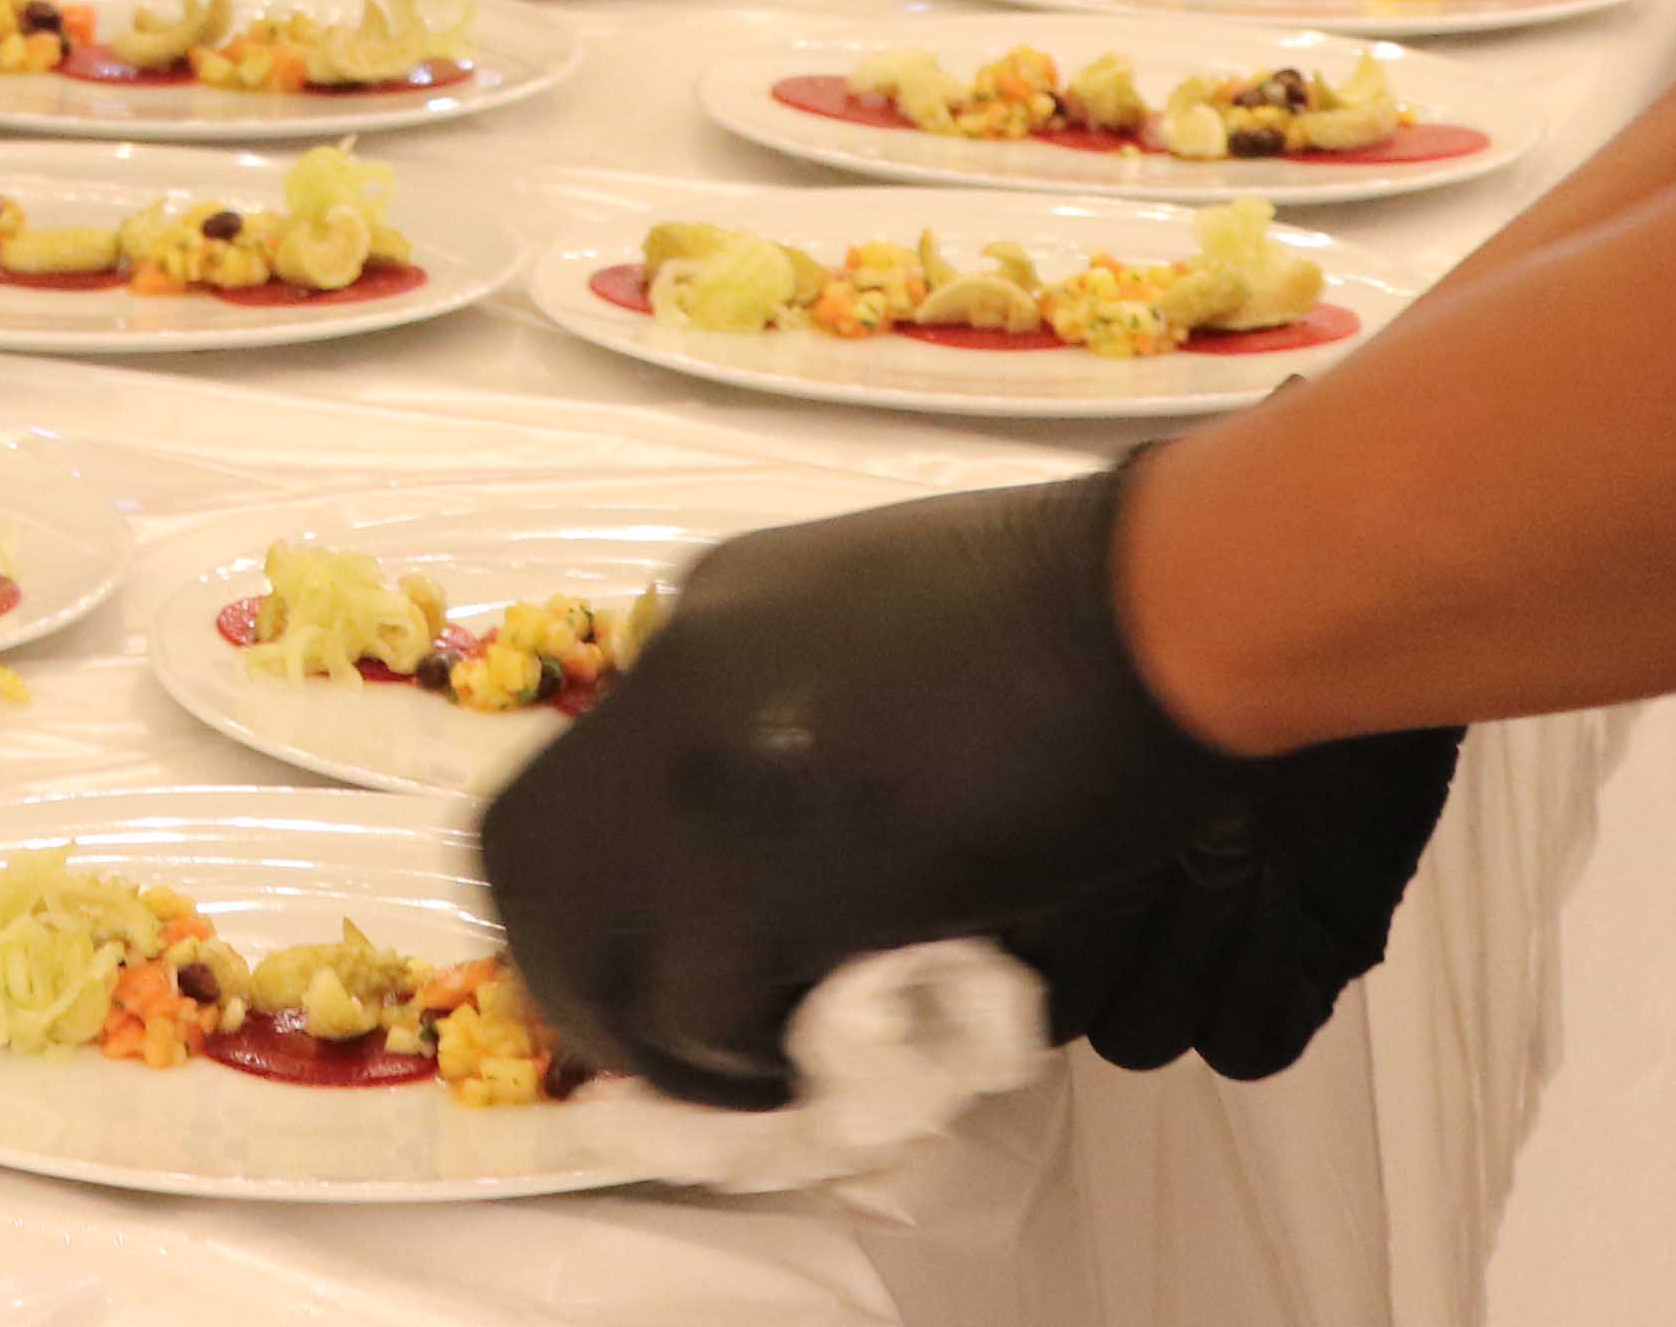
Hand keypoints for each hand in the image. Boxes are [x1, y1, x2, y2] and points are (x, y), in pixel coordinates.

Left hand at [481, 466, 1453, 1103]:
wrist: (1158, 605)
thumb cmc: (1088, 606)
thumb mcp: (895, 618)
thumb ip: (818, 696)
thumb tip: (818, 827)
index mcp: (705, 610)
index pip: (575, 770)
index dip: (602, 883)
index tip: (679, 953)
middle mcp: (668, 681)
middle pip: (517, 856)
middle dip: (578, 967)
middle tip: (681, 1036)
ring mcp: (699, 774)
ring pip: (570, 947)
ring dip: (645, 1032)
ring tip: (748, 1070)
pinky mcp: (761, 870)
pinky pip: (684, 1012)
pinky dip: (730, 1063)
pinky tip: (809, 1067)